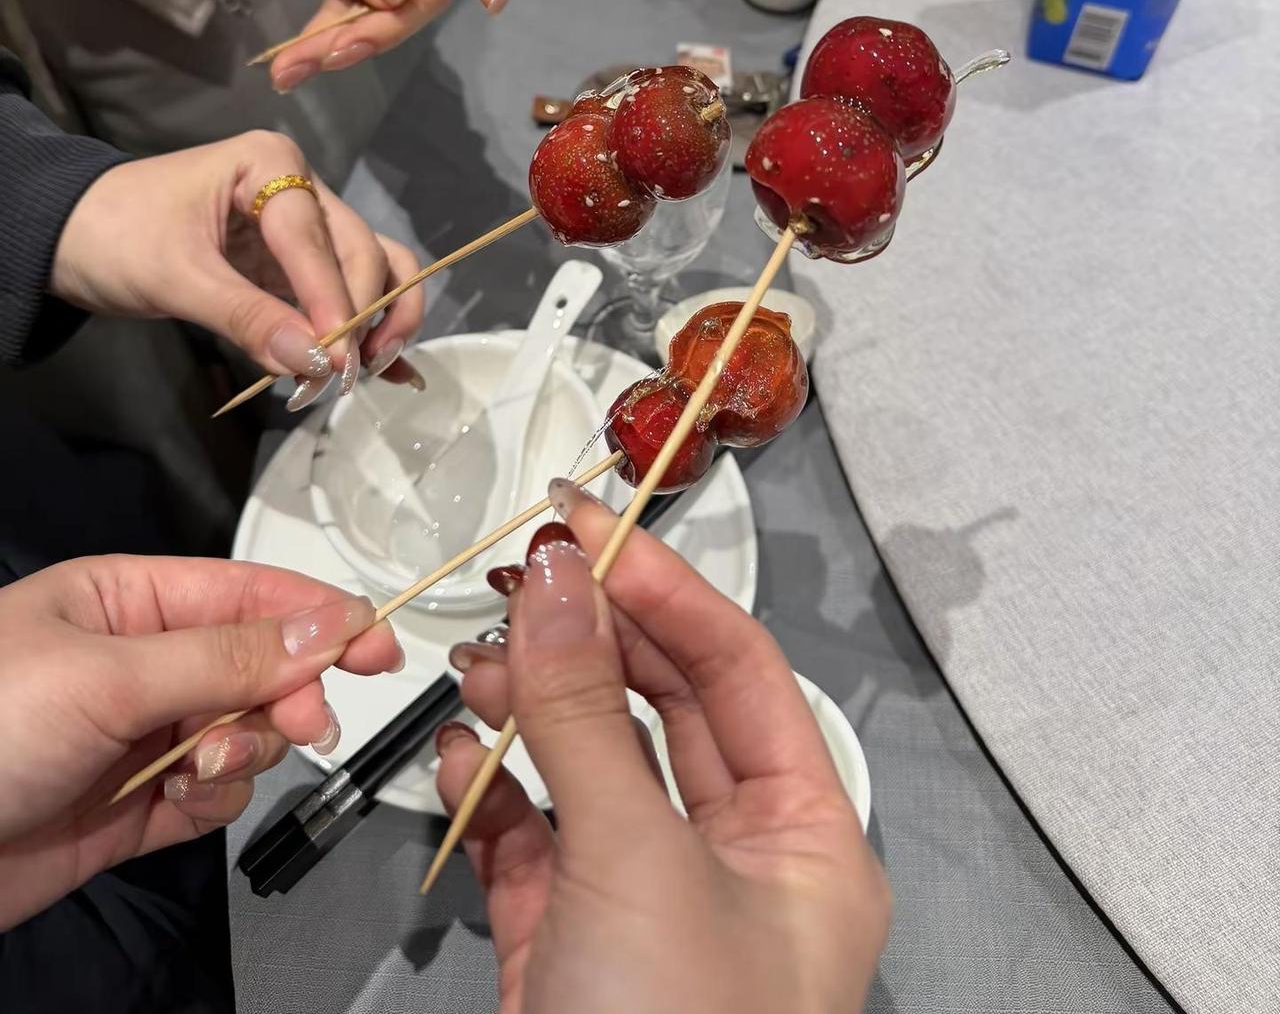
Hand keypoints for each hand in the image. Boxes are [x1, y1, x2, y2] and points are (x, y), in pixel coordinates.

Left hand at [0, 554, 401, 927]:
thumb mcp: (110, 674)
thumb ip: (229, 654)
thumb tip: (331, 621)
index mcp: (127, 599)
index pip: (248, 591)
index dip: (319, 612)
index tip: (380, 643)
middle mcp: (140, 660)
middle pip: (258, 665)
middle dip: (286, 693)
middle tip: (308, 725)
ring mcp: (138, 736)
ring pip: (243, 732)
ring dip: (245, 752)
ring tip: (204, 771)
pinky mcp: (133, 808)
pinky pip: (211, 795)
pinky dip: (213, 801)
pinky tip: (182, 803)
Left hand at [51, 128, 424, 404]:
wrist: (67, 235)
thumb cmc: (114, 236)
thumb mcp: (175, 278)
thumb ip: (246, 317)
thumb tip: (312, 362)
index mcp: (272, 165)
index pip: (317, 240)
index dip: (335, 302)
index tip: (340, 362)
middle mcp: (301, 188)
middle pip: (360, 251)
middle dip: (361, 314)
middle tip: (345, 376)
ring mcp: (302, 227)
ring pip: (369, 268)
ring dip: (380, 318)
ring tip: (371, 371)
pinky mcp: (292, 266)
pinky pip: (341, 294)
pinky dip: (365, 330)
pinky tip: (392, 370)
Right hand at [438, 485, 889, 1013]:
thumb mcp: (638, 863)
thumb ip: (588, 715)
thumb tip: (558, 582)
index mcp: (805, 839)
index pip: (739, 668)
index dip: (664, 588)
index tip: (592, 527)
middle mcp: (734, 862)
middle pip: (663, 704)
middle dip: (590, 636)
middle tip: (525, 570)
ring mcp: (646, 899)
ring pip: (590, 760)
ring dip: (530, 702)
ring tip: (478, 657)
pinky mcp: (570, 943)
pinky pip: (531, 833)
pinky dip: (489, 785)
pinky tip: (456, 750)